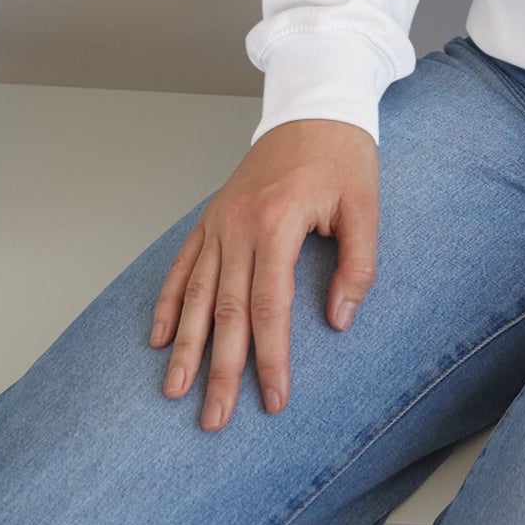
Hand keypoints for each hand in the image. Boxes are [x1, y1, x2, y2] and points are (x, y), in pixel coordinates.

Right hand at [150, 117, 377, 430]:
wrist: (314, 105)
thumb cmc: (343, 155)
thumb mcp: (365, 206)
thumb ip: (358, 265)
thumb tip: (338, 320)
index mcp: (278, 223)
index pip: (269, 307)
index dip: (271, 358)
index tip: (273, 398)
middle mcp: (239, 225)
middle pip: (225, 310)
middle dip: (219, 369)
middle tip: (214, 419)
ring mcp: (220, 220)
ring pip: (195, 293)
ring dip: (185, 345)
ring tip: (174, 391)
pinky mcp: (212, 215)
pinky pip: (183, 263)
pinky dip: (168, 301)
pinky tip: (159, 336)